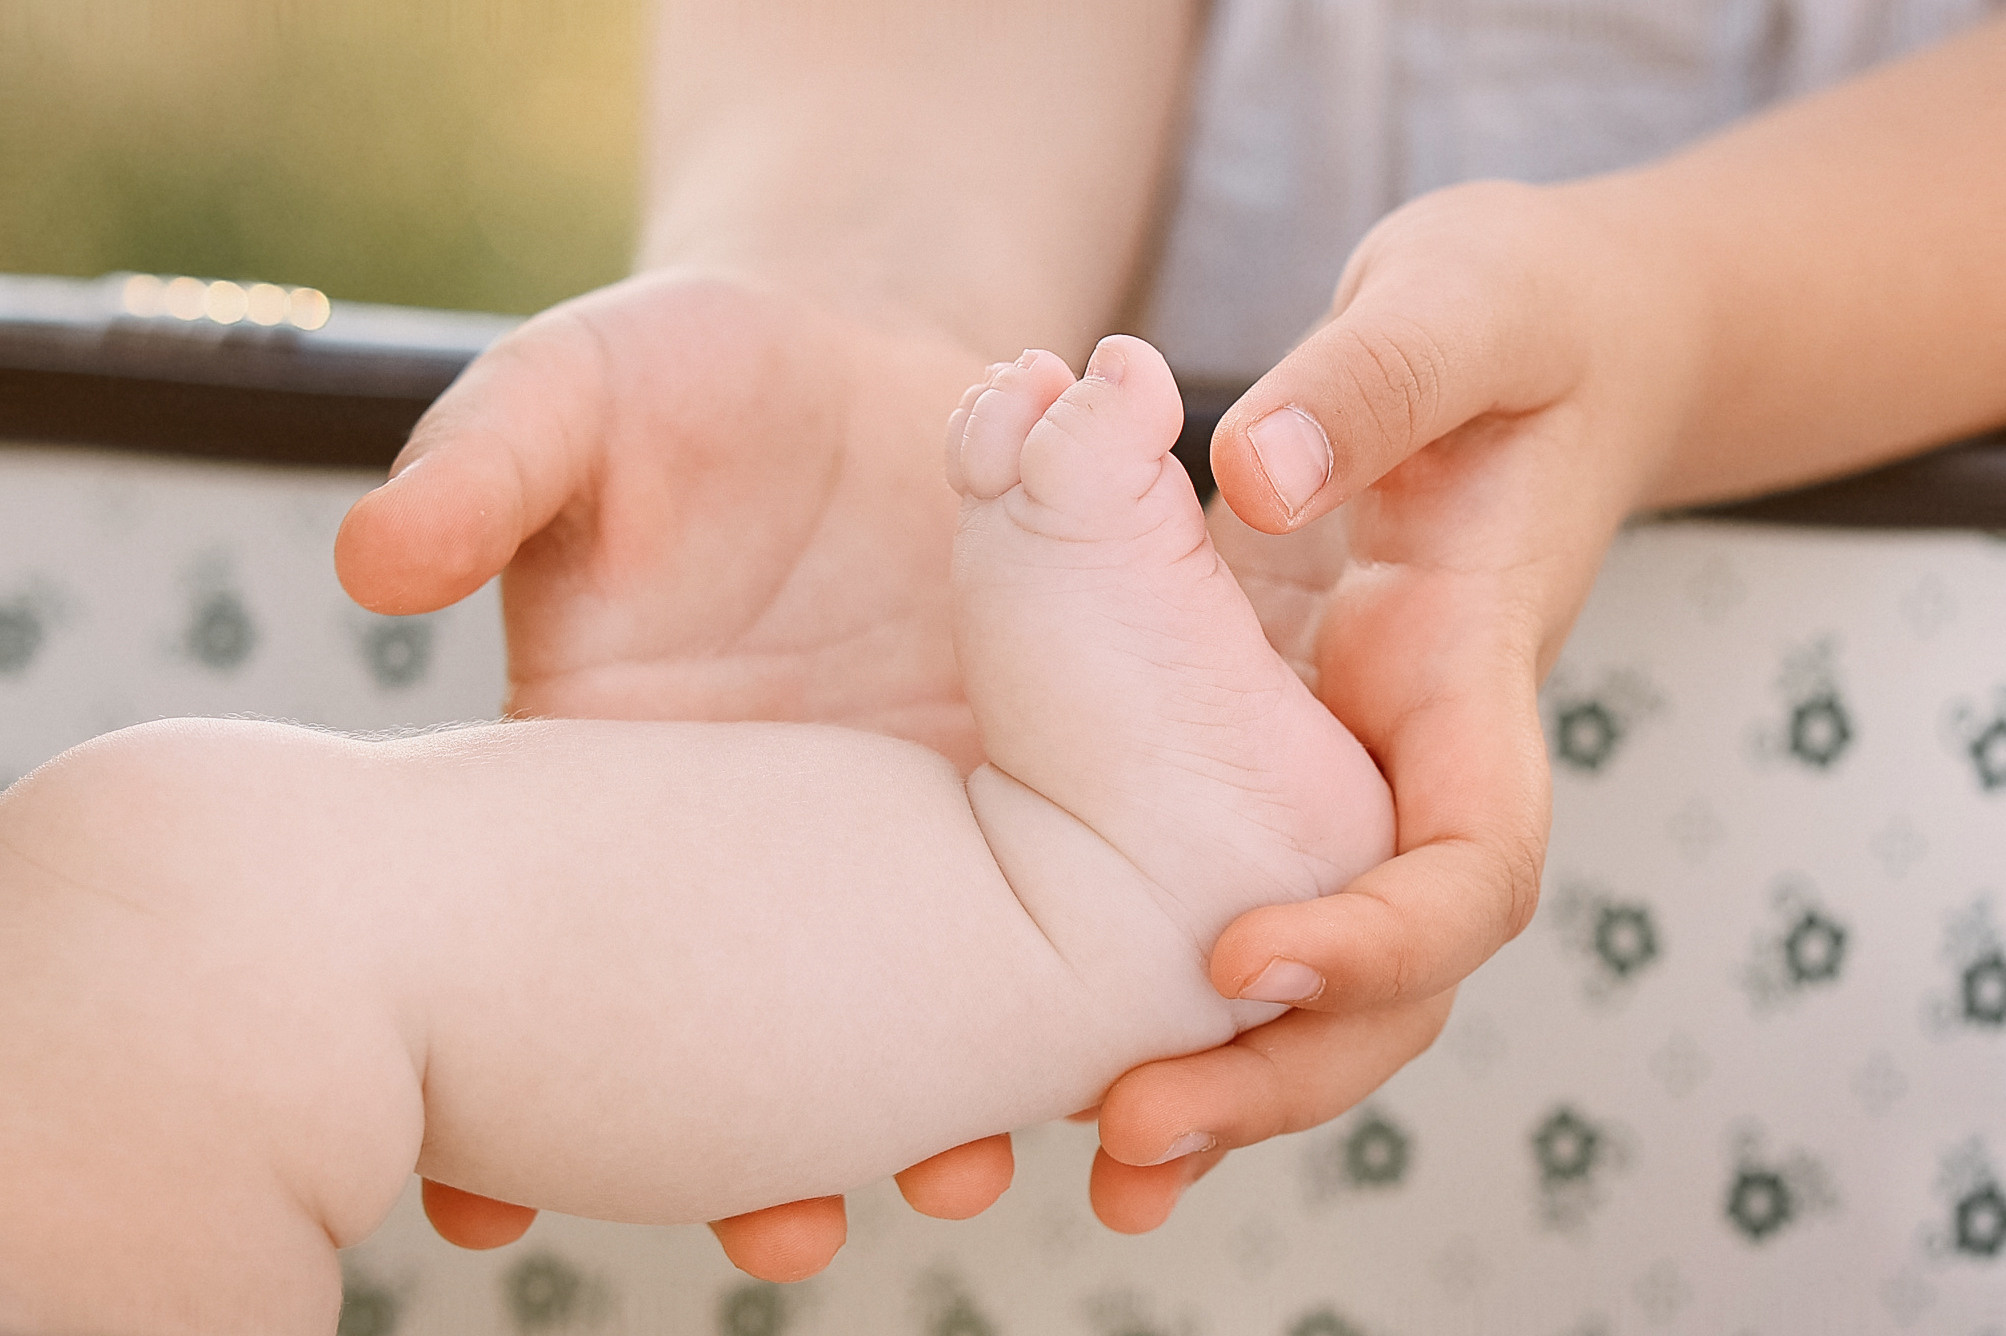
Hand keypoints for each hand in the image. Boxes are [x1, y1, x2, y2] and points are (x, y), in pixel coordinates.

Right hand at [337, 269, 1019, 1276]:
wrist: (880, 351)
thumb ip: (488, 466)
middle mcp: (778, 839)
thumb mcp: (584, 394)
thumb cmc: (700, 380)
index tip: (494, 1204)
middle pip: (766, 1026)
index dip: (524, 1082)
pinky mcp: (1043, 775)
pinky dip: (1091, 976)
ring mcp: (918, 825)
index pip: (570, 949)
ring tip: (963, 1170)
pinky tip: (1114, 1046)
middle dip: (773, 1144)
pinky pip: (1072, 894)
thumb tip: (375, 561)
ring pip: (931, 1002)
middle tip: (785, 1225)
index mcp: (630, 772)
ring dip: (943, 1103)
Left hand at [1082, 179, 1698, 1226]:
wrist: (1536, 352)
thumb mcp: (1462, 304)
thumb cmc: (1524, 324)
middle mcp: (1409, 757)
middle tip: (1132, 1125)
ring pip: (1305, 974)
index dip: (1378, 939)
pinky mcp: (1267, 754)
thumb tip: (1253, 476)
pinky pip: (1219, 891)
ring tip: (1095, 1153)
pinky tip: (1061, 1059)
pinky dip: (1159, 984)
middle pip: (1386, 978)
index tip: (1244, 954)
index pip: (1473, 864)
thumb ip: (1374, 383)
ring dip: (1215, 1073)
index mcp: (1473, 674)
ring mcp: (1340, 771)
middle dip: (1277, 1072)